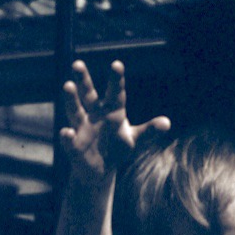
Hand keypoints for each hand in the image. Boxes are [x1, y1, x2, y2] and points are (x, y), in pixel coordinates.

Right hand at [60, 59, 169, 178]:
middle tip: (78, 64)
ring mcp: (82, 128)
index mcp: (112, 111)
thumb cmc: (117, 148)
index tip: (117, 64)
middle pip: (88, 95)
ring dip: (71, 99)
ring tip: (67, 85)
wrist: (100, 170)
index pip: (115, 93)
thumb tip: (167, 123)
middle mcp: (94, 115)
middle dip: (83, 80)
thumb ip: (148, 131)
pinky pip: (69, 140)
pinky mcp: (74, 146)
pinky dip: (67, 137)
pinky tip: (67, 133)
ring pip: (74, 111)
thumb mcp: (134, 139)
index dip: (116, 80)